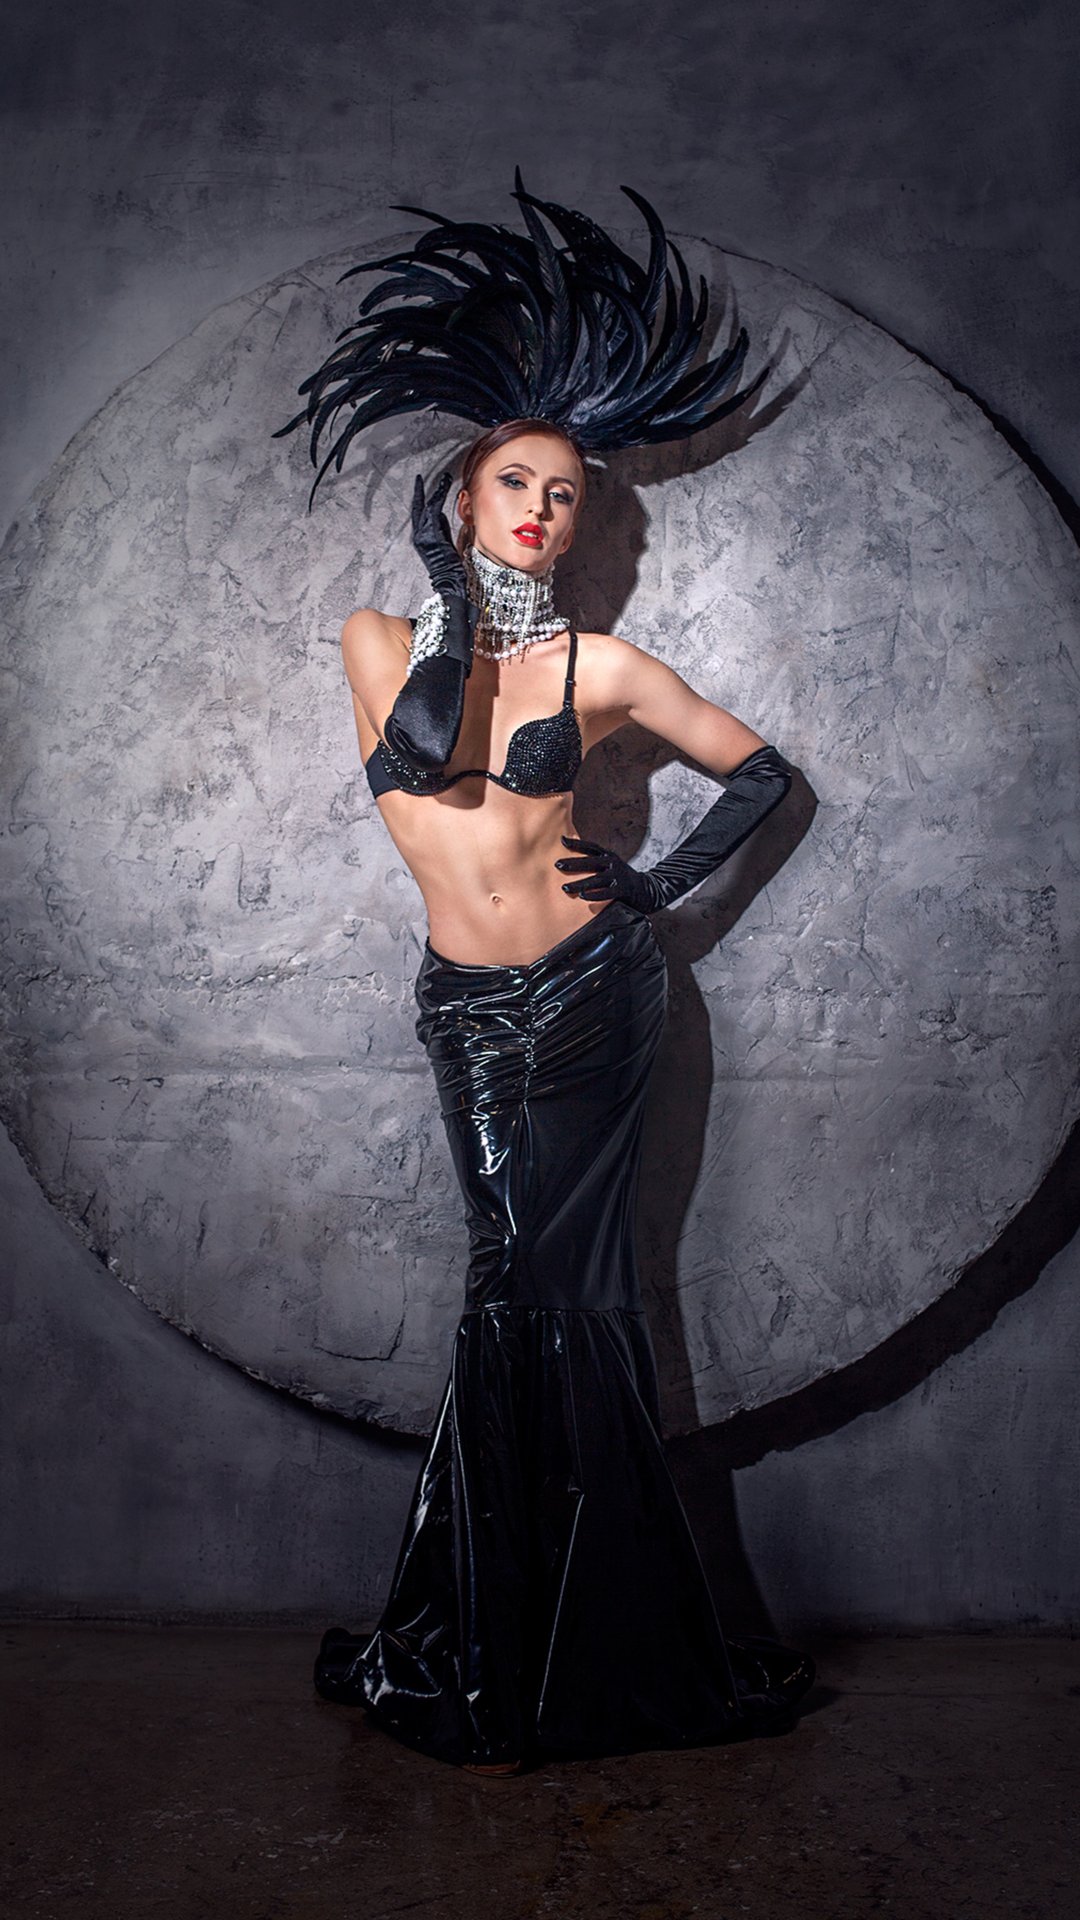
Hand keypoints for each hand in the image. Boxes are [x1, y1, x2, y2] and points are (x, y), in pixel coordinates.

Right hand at [411, 471, 466, 597]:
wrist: (448, 579)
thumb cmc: (449, 565)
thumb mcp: (444, 542)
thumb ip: (439, 527)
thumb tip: (438, 512)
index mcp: (421, 537)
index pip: (418, 514)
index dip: (418, 499)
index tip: (419, 487)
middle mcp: (418, 535)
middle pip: (416, 508)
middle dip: (418, 492)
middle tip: (418, 479)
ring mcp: (423, 536)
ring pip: (426, 508)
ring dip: (435, 493)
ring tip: (443, 481)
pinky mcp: (431, 536)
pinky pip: (433, 513)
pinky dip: (438, 501)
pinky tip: (443, 492)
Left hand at [554, 836, 663, 911]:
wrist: (648, 890)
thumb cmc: (624, 878)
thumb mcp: (612, 865)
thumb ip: (597, 862)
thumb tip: (574, 861)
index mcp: (609, 856)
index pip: (591, 847)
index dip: (577, 844)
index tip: (562, 840)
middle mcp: (613, 864)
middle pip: (591, 862)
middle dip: (573, 863)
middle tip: (558, 864)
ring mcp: (618, 876)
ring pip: (596, 879)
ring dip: (580, 884)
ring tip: (565, 888)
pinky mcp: (623, 890)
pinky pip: (606, 893)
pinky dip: (595, 895)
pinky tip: (584, 897)